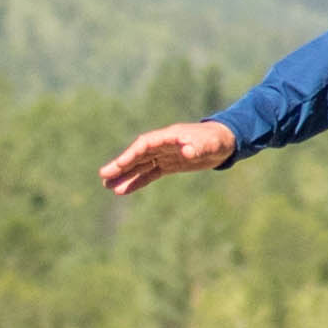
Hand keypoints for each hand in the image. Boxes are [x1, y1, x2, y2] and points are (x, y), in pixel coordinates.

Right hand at [97, 118, 234, 196]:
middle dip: (121, 165)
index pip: (145, 145)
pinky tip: (124, 190)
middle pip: (138, 155)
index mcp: (169, 137)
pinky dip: (137, 181)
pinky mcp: (168, 165)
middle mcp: (162, 145)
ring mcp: (164, 155)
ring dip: (125, 175)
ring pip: (140, 166)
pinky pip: (149, 173)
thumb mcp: (210, 144)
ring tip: (108, 186)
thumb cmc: (216, 140)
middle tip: (103, 176)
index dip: (132, 154)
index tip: (119, 164)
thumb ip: (198, 147)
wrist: (224, 142)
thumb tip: (188, 151)